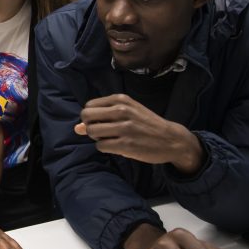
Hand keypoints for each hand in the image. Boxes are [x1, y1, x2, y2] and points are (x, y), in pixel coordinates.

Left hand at [73, 94, 203, 173]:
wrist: (172, 139)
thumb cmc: (146, 125)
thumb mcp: (127, 113)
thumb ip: (102, 117)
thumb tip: (77, 128)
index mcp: (121, 100)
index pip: (89, 106)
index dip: (91, 117)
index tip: (102, 122)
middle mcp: (122, 111)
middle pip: (86, 117)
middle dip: (90, 126)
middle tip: (103, 132)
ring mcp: (125, 128)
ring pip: (91, 131)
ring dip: (96, 138)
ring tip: (110, 139)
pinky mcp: (126, 145)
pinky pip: (100, 146)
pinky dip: (104, 148)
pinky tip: (116, 146)